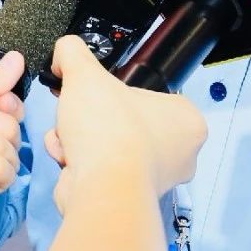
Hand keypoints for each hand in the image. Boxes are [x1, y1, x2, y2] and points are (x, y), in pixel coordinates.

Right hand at [45, 37, 206, 216]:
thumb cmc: (109, 130)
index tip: (97, 94)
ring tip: (70, 137)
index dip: (115, 92)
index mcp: (187, 121)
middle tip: (79, 114)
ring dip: (79, 139)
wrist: (100, 189)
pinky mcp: (129, 199)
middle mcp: (180, 154)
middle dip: (91, 119)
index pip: (148, 94)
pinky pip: (99, 170)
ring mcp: (155, 180)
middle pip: (122, 121)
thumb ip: (72, 51)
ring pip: (106, 146)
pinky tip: (70, 159)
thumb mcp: (85, 72)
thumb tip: (63, 52)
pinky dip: (79, 163)